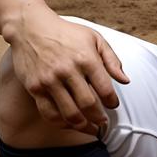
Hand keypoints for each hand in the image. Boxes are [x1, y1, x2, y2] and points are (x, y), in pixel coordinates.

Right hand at [7, 8, 129, 134]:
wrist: (30, 28)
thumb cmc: (66, 33)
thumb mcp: (95, 39)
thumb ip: (112, 60)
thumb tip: (125, 80)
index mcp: (86, 58)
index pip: (105, 89)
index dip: (112, 102)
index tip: (113, 105)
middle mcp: (68, 70)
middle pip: (88, 104)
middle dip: (99, 118)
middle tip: (103, 122)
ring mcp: (49, 81)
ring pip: (69, 113)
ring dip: (83, 126)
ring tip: (91, 128)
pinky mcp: (35, 88)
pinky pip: (49, 113)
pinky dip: (61, 123)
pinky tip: (70, 125)